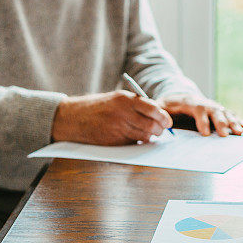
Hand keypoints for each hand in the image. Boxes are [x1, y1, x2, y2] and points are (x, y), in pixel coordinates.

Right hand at [51, 90, 172, 144]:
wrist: (74, 118)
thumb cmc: (98, 107)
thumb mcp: (117, 98)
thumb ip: (137, 104)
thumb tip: (159, 113)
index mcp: (125, 99)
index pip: (153, 109)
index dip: (164, 117)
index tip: (168, 121)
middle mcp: (123, 114)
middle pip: (152, 125)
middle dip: (160, 130)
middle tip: (162, 130)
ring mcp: (118, 129)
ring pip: (144, 136)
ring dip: (150, 137)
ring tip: (150, 133)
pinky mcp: (114, 142)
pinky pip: (134, 144)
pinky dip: (139, 142)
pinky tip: (137, 138)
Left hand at [158, 94, 242, 136]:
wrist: (176, 97)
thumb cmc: (166, 106)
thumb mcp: (158, 107)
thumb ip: (158, 113)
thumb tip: (162, 123)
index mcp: (188, 101)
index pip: (197, 108)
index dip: (202, 120)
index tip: (205, 134)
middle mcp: (204, 103)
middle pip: (214, 110)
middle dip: (220, 123)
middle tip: (224, 136)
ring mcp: (212, 107)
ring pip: (225, 113)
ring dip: (233, 123)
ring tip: (239, 134)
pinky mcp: (218, 112)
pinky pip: (230, 116)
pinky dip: (239, 122)